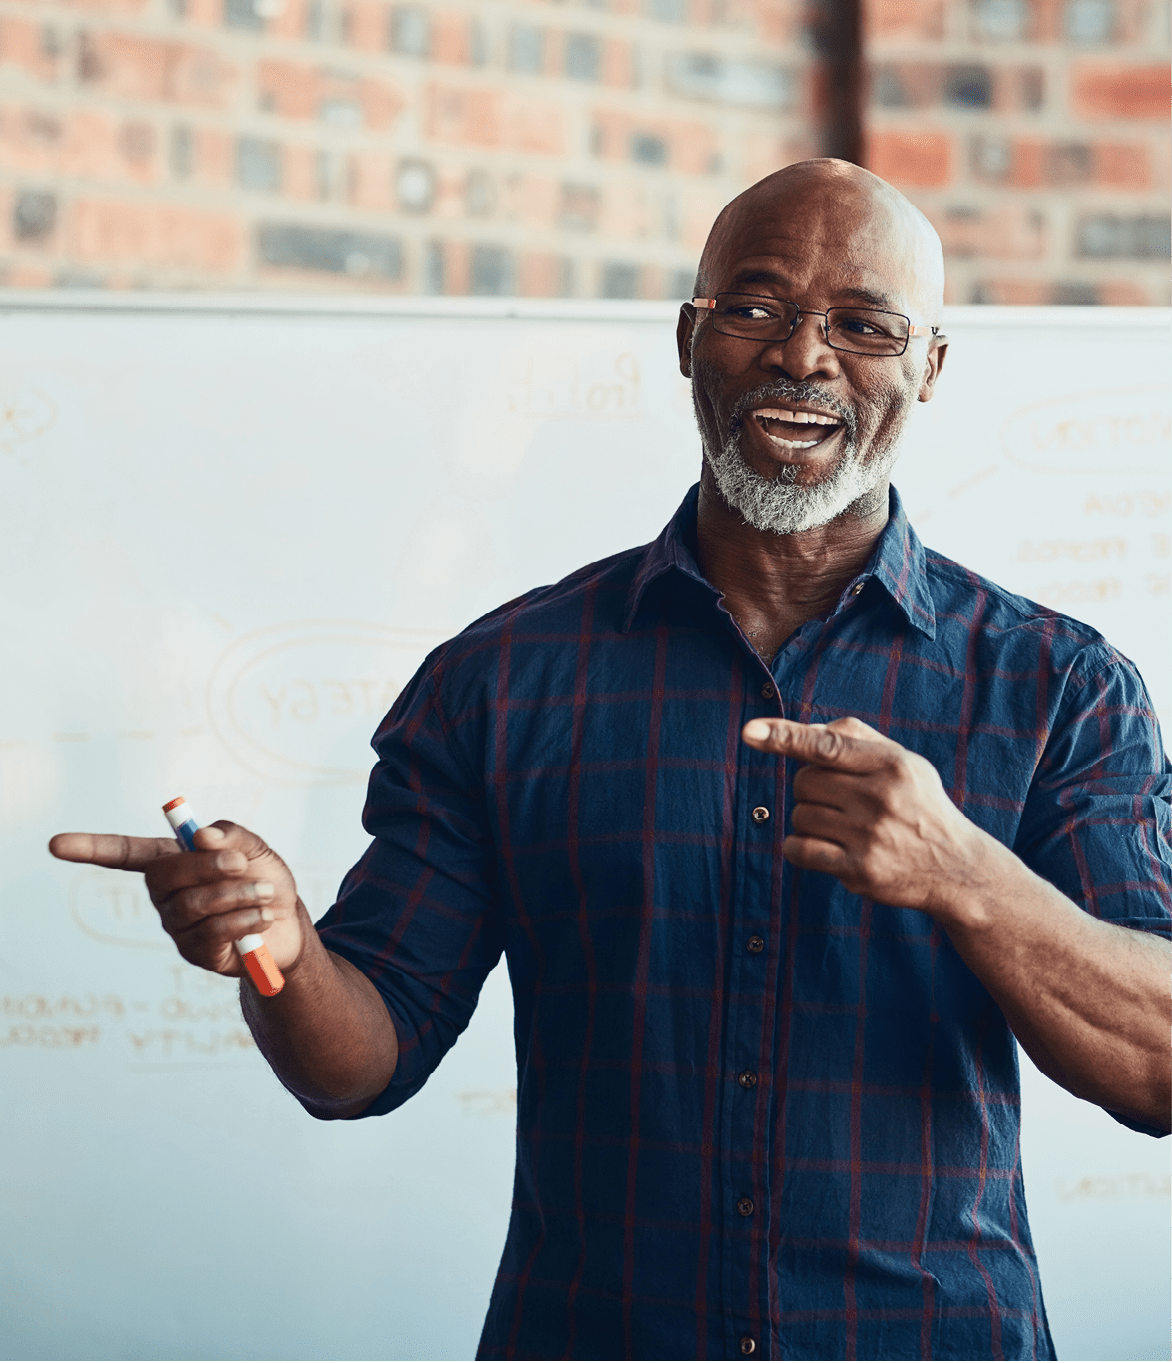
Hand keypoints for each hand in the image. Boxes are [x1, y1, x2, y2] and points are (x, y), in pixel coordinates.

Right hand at [48, 822, 304, 976]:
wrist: (289, 926)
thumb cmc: (264, 880)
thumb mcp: (256, 850)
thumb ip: (232, 837)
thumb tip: (201, 835)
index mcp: (172, 861)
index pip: (124, 853)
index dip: (91, 849)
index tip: (56, 844)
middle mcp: (166, 894)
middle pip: (162, 876)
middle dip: (204, 867)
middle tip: (240, 864)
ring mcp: (177, 925)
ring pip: (192, 905)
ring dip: (236, 894)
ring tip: (264, 892)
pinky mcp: (196, 952)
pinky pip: (211, 933)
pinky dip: (243, 919)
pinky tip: (262, 916)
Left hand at [741, 716, 984, 913]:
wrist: (955, 867)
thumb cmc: (919, 805)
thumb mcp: (902, 762)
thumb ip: (856, 739)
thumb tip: (807, 731)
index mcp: (890, 764)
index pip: (826, 745)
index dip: (784, 736)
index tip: (749, 731)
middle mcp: (880, 798)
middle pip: (804, 782)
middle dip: (811, 789)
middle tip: (840, 801)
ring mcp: (869, 836)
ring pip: (799, 816)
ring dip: (810, 820)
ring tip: (844, 828)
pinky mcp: (859, 870)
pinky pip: (799, 850)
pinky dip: (799, 848)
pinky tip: (823, 848)